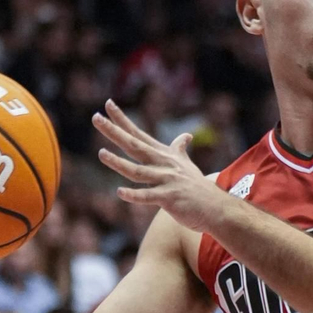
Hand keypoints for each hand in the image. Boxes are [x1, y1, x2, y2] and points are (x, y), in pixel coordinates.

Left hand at [93, 101, 227, 232]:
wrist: (216, 207)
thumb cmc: (198, 187)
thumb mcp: (187, 165)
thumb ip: (180, 149)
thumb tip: (186, 136)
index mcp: (163, 155)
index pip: (138, 134)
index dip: (122, 120)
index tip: (107, 104)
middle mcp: (163, 164)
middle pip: (134, 145)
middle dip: (114, 132)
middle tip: (95, 118)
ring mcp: (167, 180)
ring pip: (138, 171)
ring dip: (118, 163)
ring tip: (101, 153)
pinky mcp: (170, 198)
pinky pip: (149, 196)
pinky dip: (134, 195)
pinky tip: (120, 192)